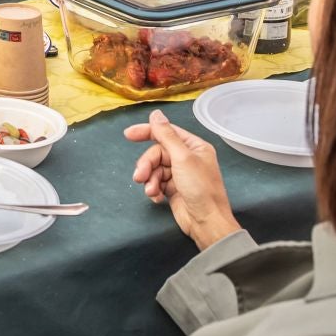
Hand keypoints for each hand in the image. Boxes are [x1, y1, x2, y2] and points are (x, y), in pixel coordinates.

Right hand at [125, 109, 239, 250]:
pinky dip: (153, 189)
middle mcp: (187, 158)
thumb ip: (167, 135)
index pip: (166, 133)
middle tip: (139, 176)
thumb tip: (156, 114)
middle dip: (147, 165)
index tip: (129, 134)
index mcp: (194, 147)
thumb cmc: (201, 189)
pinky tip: (156, 197)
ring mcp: (180, 174)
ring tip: (150, 191)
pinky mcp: (173, 189)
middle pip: (157, 153)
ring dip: (149, 179)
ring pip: (155, 169)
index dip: (147, 132)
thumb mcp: (182, 158)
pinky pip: (156, 183)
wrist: (206, 222)